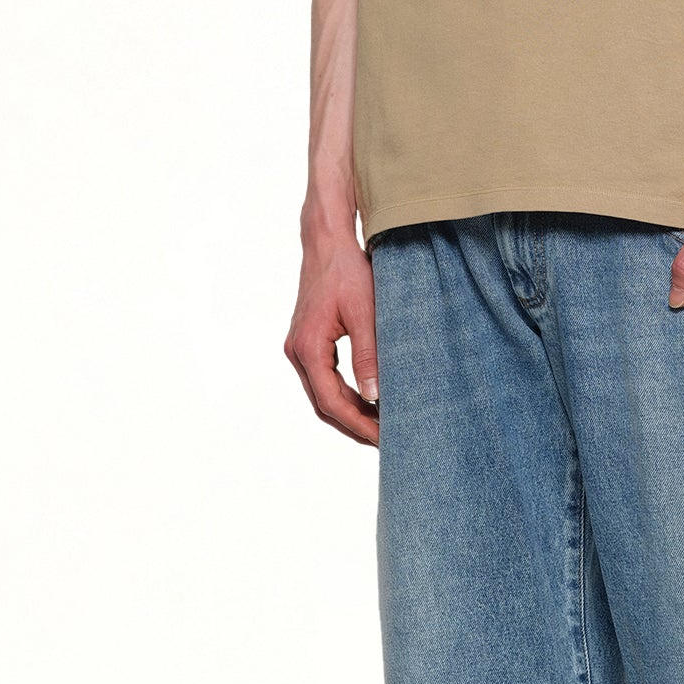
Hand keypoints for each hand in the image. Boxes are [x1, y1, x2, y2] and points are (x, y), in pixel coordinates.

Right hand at [285, 216, 378, 444]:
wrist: (328, 242)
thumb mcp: (365, 314)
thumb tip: (376, 398)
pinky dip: (344, 395)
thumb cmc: (348, 272)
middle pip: (323, 405)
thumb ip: (369, 356)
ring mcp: (299, 348)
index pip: (333, 402)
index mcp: (308, 348)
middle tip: (385, 441)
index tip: (384, 438)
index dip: (359, 424)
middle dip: (354, 426)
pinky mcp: (307, 341)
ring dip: (349, 413)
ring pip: (322, 395)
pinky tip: (368, 401)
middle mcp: (297, 351)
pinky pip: (323, 379)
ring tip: (379, 426)